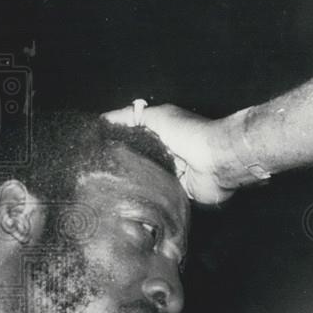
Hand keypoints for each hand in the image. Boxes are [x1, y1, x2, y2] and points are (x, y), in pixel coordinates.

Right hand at [103, 103, 235, 203]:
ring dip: (133, 179)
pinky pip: (157, 193)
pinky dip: (147, 193)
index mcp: (160, 133)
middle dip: (121, 162)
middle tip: (98, 169)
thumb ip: (131, 117)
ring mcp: (170, 172)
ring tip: (109, 184)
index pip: (132, 136)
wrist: (217, 160)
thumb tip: (104, 119)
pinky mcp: (176, 190)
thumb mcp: (157, 117)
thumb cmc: (189, 133)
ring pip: (144, 177)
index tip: (95, 146)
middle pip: (136, 158)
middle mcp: (164, 152)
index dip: (115, 140)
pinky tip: (129, 195)